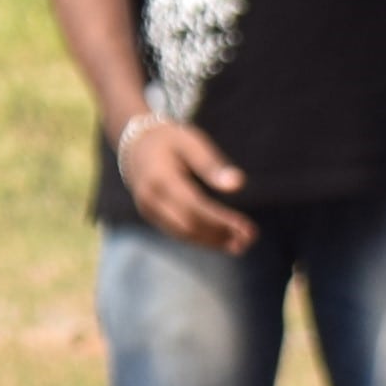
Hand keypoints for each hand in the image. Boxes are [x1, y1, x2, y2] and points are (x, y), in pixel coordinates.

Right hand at [121, 119, 253, 253]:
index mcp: (161, 178)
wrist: (136, 145)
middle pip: (189, 225)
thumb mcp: (192, 143)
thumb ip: (213, 164)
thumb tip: (239, 184)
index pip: (194, 207)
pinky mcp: (152, 216)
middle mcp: (151, 199)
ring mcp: (148, 210)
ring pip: (183, 234)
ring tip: (240, 244)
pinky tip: (222, 239)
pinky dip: (201, 238)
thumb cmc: (170, 140)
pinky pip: (178, 232)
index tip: (247, 228)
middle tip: (250, 238)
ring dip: (212, 241)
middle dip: (219, 235)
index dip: (221, 220)